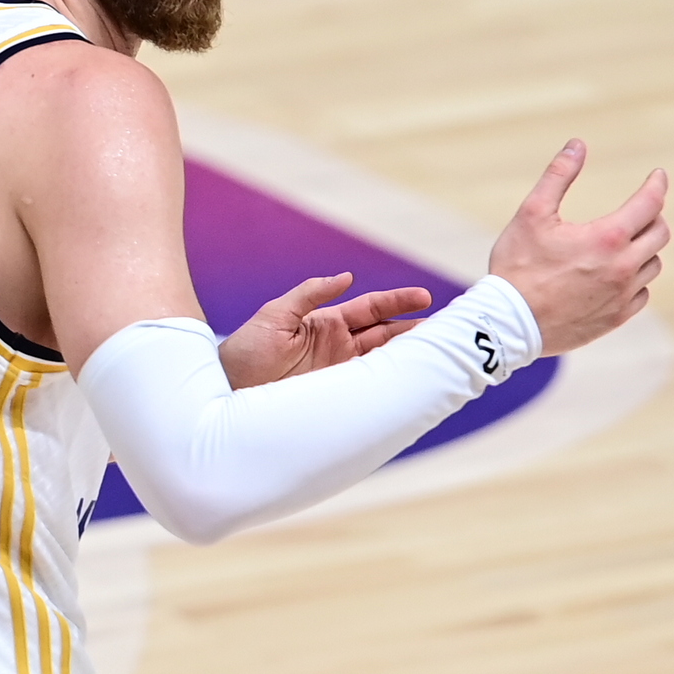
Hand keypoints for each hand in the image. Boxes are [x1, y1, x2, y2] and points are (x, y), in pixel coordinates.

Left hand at [217, 273, 432, 389]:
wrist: (226, 392)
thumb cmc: (246, 351)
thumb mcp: (275, 315)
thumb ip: (310, 294)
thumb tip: (346, 277)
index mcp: (327, 323)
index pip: (371, 309)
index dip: (398, 303)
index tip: (425, 298)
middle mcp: (338, 347)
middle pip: (386, 334)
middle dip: (416, 329)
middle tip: (448, 325)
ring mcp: (339, 373)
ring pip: (384, 360)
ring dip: (410, 355)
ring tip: (439, 349)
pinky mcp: (336, 396)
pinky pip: (370, 388)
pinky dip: (391, 384)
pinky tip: (411, 381)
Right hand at [488, 139, 669, 354]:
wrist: (509, 324)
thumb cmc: (517, 267)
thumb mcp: (531, 214)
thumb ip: (558, 176)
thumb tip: (577, 145)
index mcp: (607, 238)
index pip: (650, 203)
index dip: (656, 184)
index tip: (658, 175)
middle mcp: (623, 267)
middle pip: (660, 234)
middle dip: (653, 216)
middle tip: (639, 209)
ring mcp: (623, 295)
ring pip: (653, 265)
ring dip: (644, 249)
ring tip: (622, 243)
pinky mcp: (617, 318)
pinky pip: (642, 294)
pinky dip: (635, 279)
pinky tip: (615, 275)